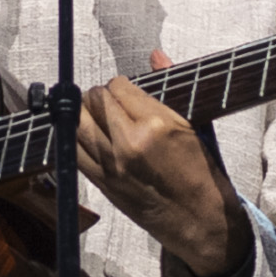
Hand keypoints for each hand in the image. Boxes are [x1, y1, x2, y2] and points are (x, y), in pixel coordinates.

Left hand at [75, 74, 250, 276]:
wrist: (200, 221)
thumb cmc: (202, 173)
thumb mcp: (193, 125)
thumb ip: (168, 87)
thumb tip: (155, 55)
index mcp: (156, 124)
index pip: (118, 86)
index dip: (120, 86)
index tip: (126, 93)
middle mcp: (130, 142)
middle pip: (94, 101)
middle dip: (100, 97)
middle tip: (110, 104)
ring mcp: (112, 164)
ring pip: (77, 122)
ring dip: (83, 114)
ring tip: (97, 117)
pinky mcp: (102, 183)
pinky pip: (73, 150)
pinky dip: (75, 138)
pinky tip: (86, 136)